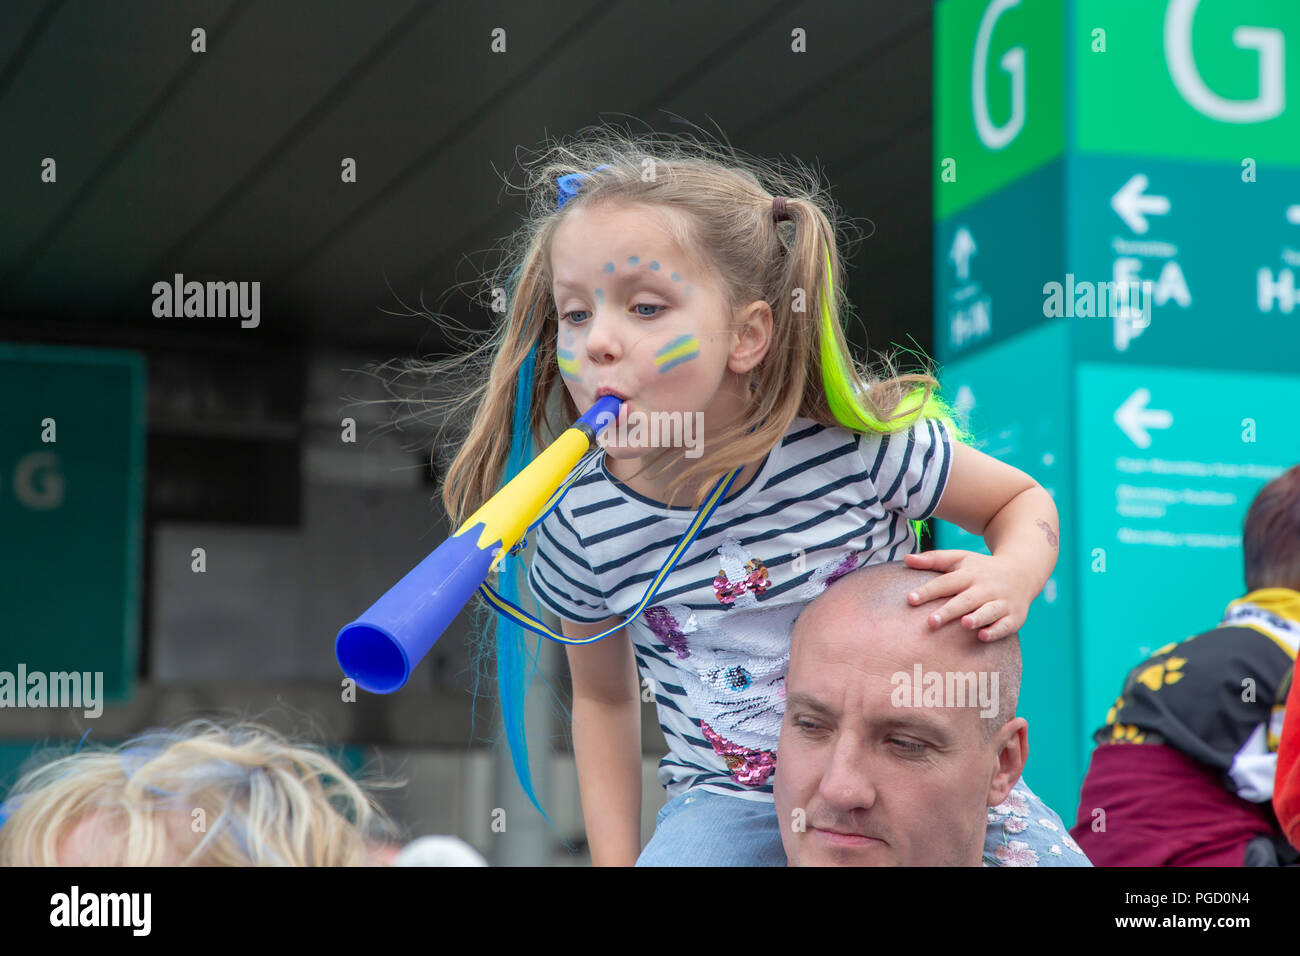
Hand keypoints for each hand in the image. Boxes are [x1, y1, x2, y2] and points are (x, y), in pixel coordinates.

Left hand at [902, 550, 1032, 640]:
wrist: (1024, 570)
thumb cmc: (981, 568)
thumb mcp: (960, 559)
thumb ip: (933, 559)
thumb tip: (905, 559)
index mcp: (969, 574)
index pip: (946, 582)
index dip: (928, 591)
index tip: (910, 599)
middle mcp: (985, 588)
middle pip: (965, 600)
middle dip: (949, 611)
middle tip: (930, 622)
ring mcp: (1001, 602)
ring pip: (989, 611)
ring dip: (977, 617)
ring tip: (964, 624)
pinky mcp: (1014, 616)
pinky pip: (1006, 625)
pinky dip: (995, 630)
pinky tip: (983, 636)